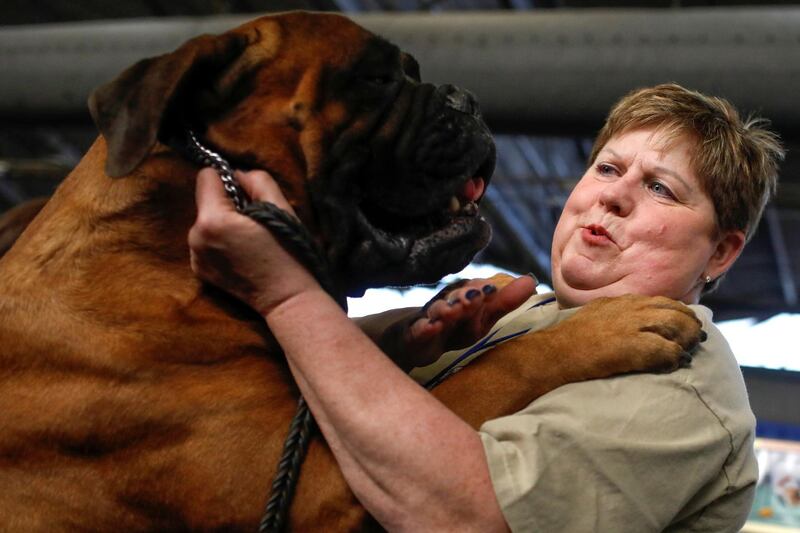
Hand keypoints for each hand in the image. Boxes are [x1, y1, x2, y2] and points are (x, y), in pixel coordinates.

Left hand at [188, 168, 319, 315]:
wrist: (287, 299)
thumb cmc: (289, 253)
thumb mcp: (281, 208)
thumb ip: (257, 180)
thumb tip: (237, 175)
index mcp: (213, 219)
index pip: (206, 177)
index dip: (228, 181)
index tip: (248, 197)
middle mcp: (195, 237)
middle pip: (205, 202)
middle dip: (226, 205)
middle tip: (254, 223)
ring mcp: (195, 257)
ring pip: (205, 222)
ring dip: (223, 224)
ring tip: (249, 241)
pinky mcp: (199, 271)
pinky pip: (205, 242)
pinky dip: (219, 243)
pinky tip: (241, 255)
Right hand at [380, 274, 536, 369]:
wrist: (417, 340)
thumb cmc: (455, 326)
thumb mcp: (482, 317)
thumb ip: (505, 301)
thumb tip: (531, 281)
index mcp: (463, 295)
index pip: (475, 289)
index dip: (482, 290)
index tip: (491, 289)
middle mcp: (446, 301)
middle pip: (455, 297)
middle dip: (464, 296)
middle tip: (475, 296)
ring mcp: (428, 317)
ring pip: (436, 311)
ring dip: (444, 309)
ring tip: (453, 310)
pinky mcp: (414, 334)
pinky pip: (418, 330)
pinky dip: (424, 328)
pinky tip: (430, 327)